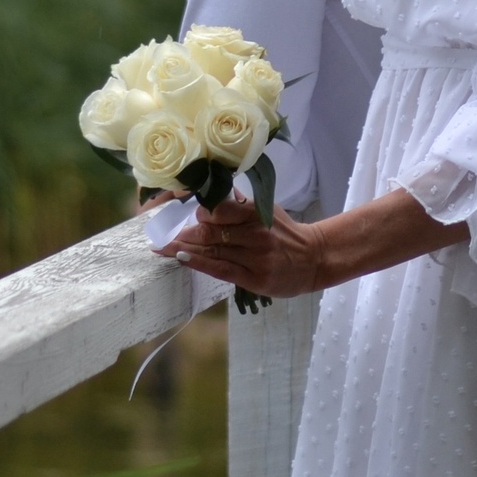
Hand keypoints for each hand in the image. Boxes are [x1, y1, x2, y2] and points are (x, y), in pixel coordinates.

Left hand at [159, 197, 329, 298]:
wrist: (313, 259)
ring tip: (163, 248)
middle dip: (184, 233)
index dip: (199, 212)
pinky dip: (198, 263)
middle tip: (163, 235)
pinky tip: (181, 258)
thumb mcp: (268, 211)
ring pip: (212, 250)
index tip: (183, 214)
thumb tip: (210, 199)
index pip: (221, 209)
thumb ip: (241, 206)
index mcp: (258, 213)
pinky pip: (220, 269)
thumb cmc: (285, 233)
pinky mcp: (255, 278)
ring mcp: (256, 257)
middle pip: (211, 231)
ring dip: (184, 248)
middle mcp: (256, 234)